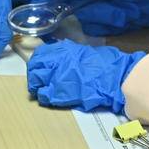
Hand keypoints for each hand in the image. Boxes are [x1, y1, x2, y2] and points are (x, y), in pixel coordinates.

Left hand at [27, 40, 145, 112]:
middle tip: (36, 80)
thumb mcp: (86, 52)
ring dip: (36, 85)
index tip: (38, 66)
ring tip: (39, 90)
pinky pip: (45, 95)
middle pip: (34, 66)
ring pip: (36, 80)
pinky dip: (44, 96)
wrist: (115, 78)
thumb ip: (71, 54)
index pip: (40, 54)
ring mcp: (57, 77)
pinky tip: (48, 98)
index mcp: (64, 50)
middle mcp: (57, 61)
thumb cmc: (106, 64)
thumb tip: (63, 55)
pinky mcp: (60, 93)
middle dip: (33, 74)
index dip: (37, 61)